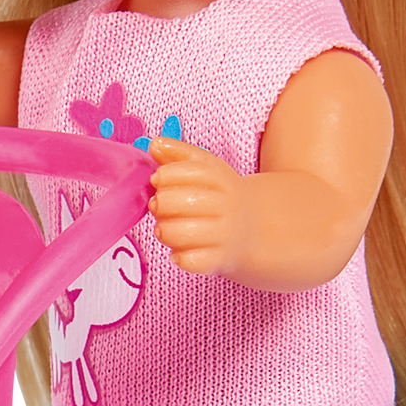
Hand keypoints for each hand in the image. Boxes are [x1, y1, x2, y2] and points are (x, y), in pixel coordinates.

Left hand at [148, 135, 250, 275]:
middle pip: (175, 202)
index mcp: (222, 179)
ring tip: (166, 227)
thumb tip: (154, 144)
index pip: (188, 172)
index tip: (158, 180)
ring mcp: (224, 235)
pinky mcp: (218, 260)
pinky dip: (178, 256)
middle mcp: (226, 206)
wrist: (251, 228)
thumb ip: (178, 153)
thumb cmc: (218, 195)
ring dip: (163, 230)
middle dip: (159, 204)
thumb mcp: (206, 168)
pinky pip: (187, 260)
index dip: (165, 176)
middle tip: (160, 206)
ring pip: (177, 233)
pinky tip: (181, 249)